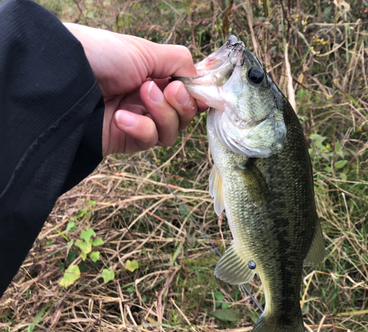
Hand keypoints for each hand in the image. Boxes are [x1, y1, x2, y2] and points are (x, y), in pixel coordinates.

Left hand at [64, 23, 207, 155]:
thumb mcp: (144, 50)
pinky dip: (140, 129)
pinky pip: (149, 141)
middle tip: (169, 89)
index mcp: (154, 76)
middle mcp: (148, 100)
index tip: (200, 93)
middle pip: (184, 115)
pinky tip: (121, 116)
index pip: (186, 92)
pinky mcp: (125, 140)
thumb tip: (198, 76)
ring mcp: (138, 120)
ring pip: (171, 131)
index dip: (196, 96)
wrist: (63, 79)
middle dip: (181, 103)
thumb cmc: (101, 55)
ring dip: (163, 114)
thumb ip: (178, 61)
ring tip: (141, 95)